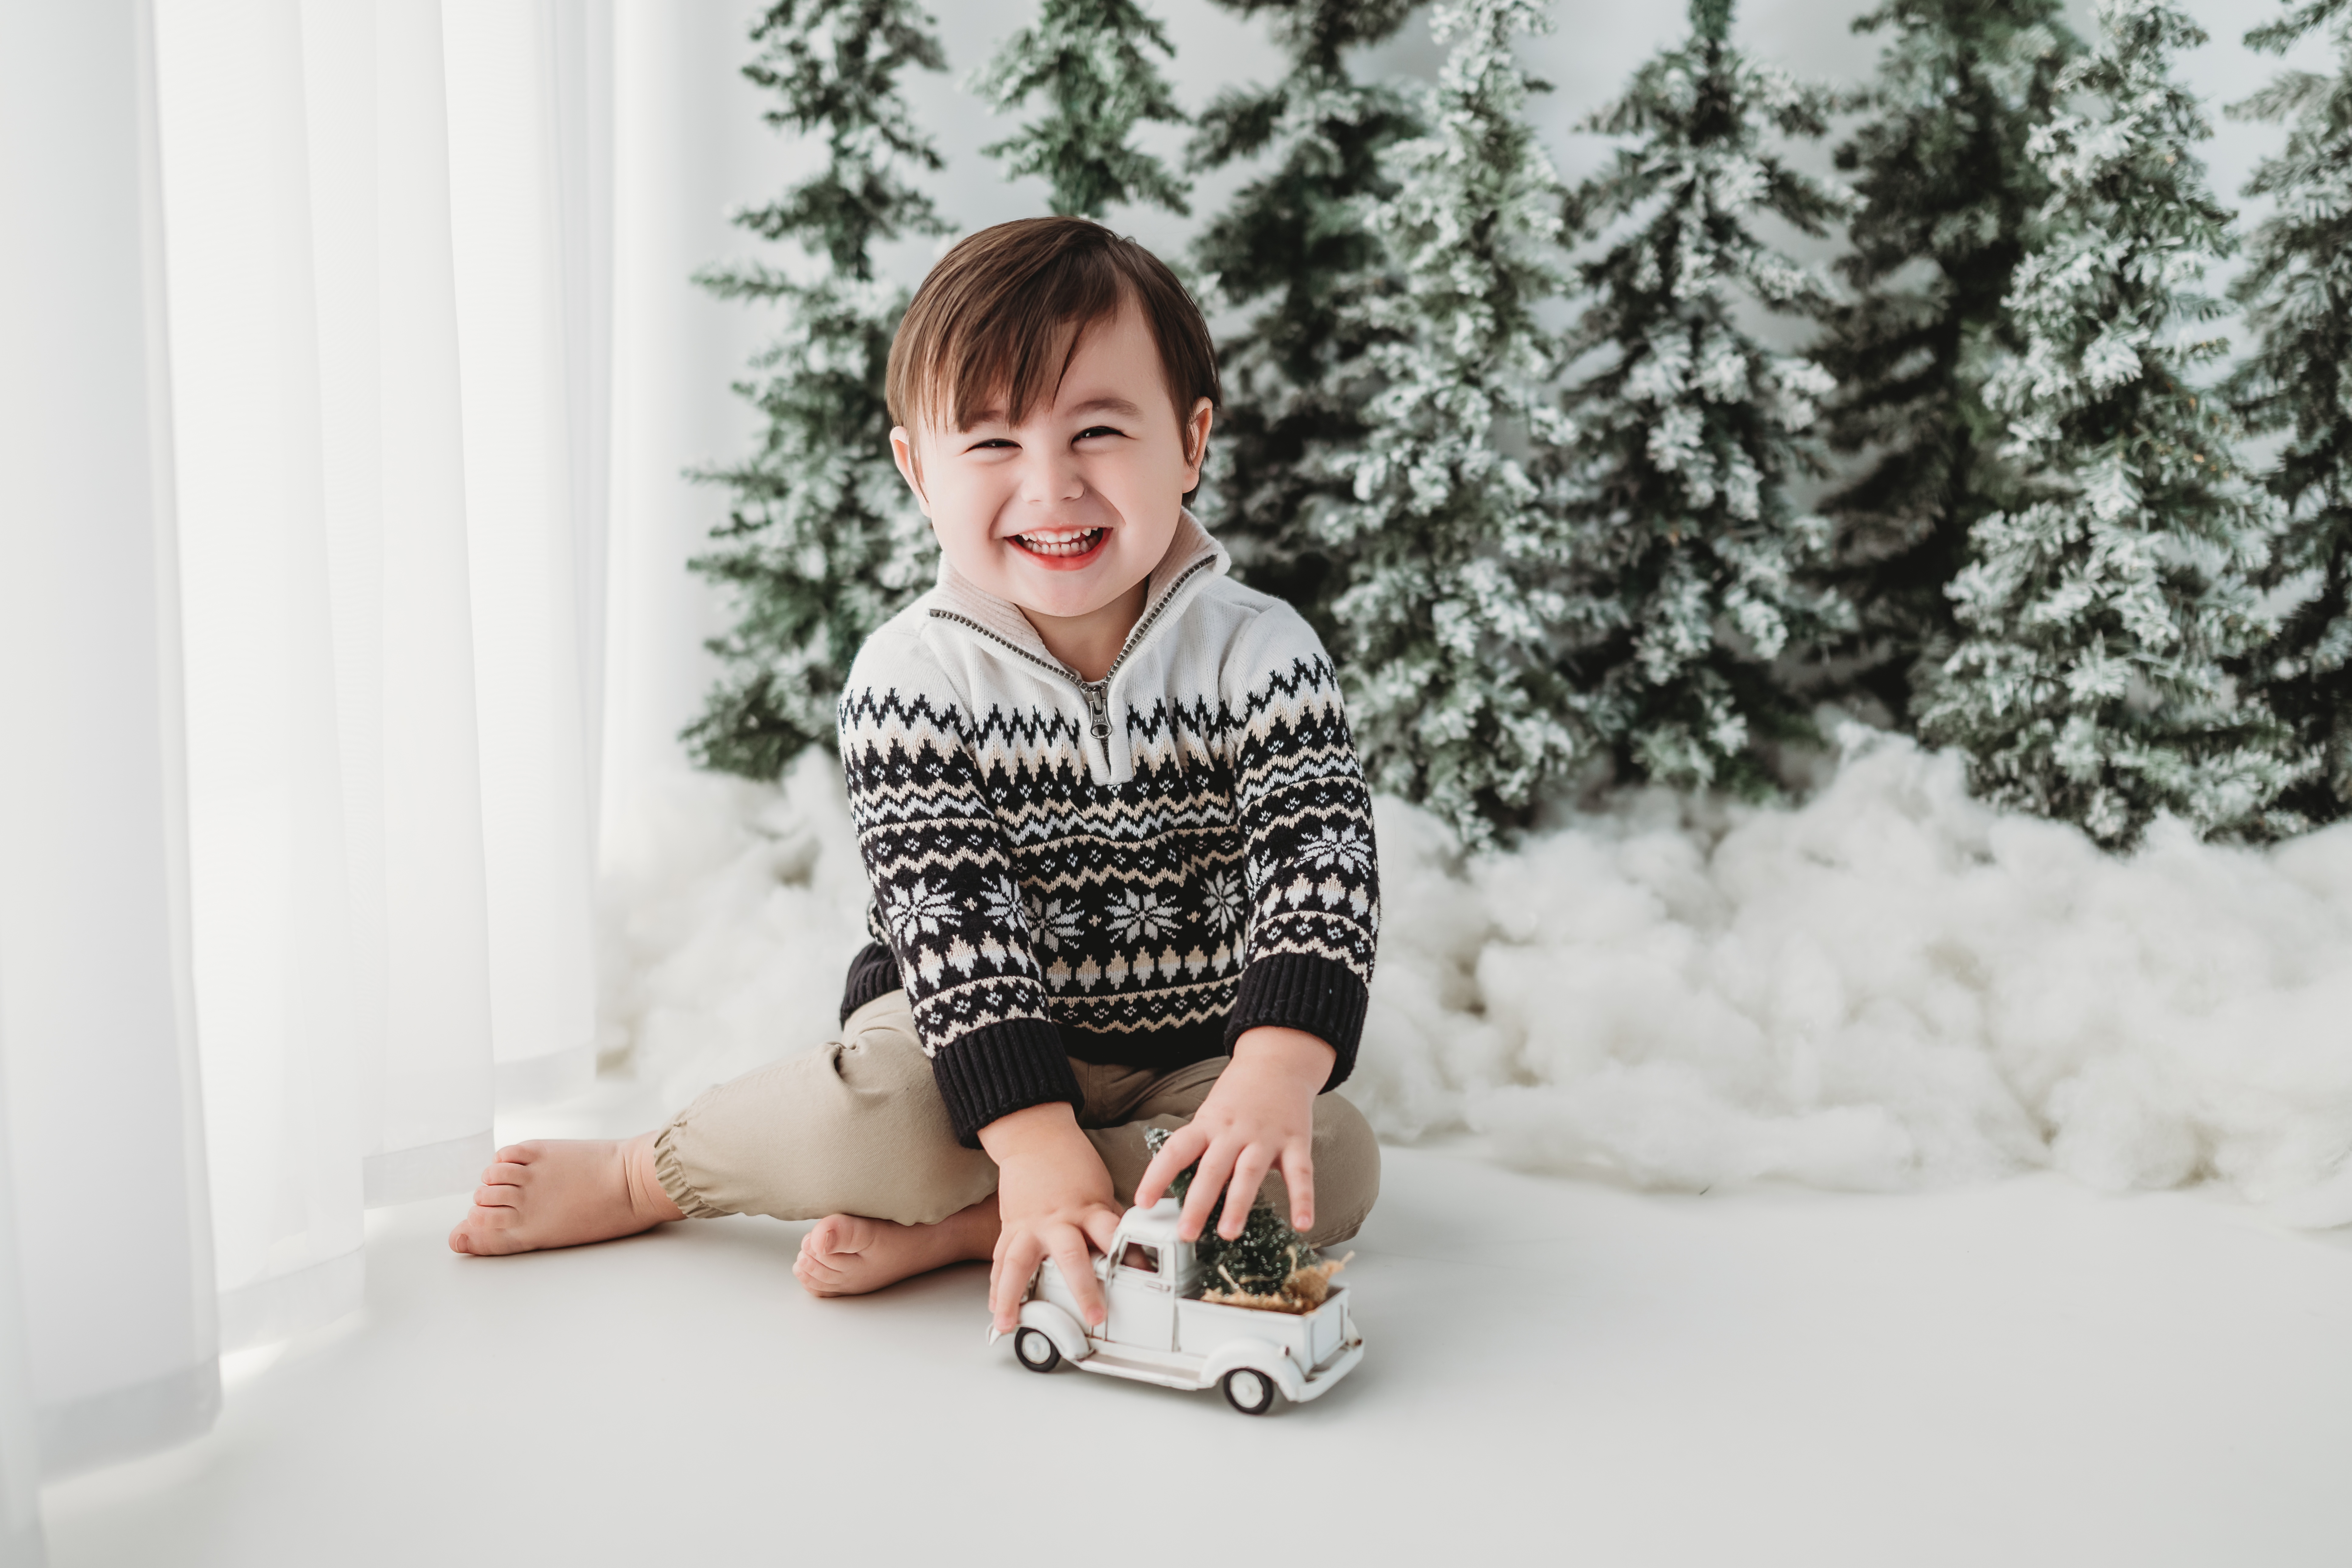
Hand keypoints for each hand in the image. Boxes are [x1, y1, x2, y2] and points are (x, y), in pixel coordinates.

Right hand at [978, 1102, 1122, 1332]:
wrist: (1035, 1138)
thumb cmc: (1072, 1165)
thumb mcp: (1099, 1190)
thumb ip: (1110, 1223)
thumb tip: (1135, 1253)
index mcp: (1088, 1208)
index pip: (1112, 1234)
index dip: (1129, 1255)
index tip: (1141, 1277)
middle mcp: (1058, 1219)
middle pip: (1070, 1255)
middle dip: (1083, 1287)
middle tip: (1094, 1316)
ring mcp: (1030, 1225)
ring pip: (1018, 1261)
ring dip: (1012, 1295)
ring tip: (1008, 1322)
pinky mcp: (1010, 1227)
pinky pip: (1000, 1258)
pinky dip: (996, 1284)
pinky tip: (995, 1307)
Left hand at [1133, 1026, 1333, 1242]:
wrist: (1279, 1061)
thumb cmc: (1240, 1096)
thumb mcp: (1211, 1115)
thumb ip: (1200, 1149)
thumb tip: (1178, 1190)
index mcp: (1208, 1124)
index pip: (1176, 1150)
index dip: (1157, 1176)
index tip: (1143, 1201)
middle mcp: (1234, 1132)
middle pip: (1212, 1169)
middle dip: (1198, 1204)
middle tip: (1186, 1233)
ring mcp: (1266, 1137)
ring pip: (1250, 1174)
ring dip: (1238, 1205)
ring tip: (1228, 1233)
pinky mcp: (1295, 1141)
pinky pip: (1300, 1174)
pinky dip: (1303, 1200)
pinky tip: (1303, 1224)